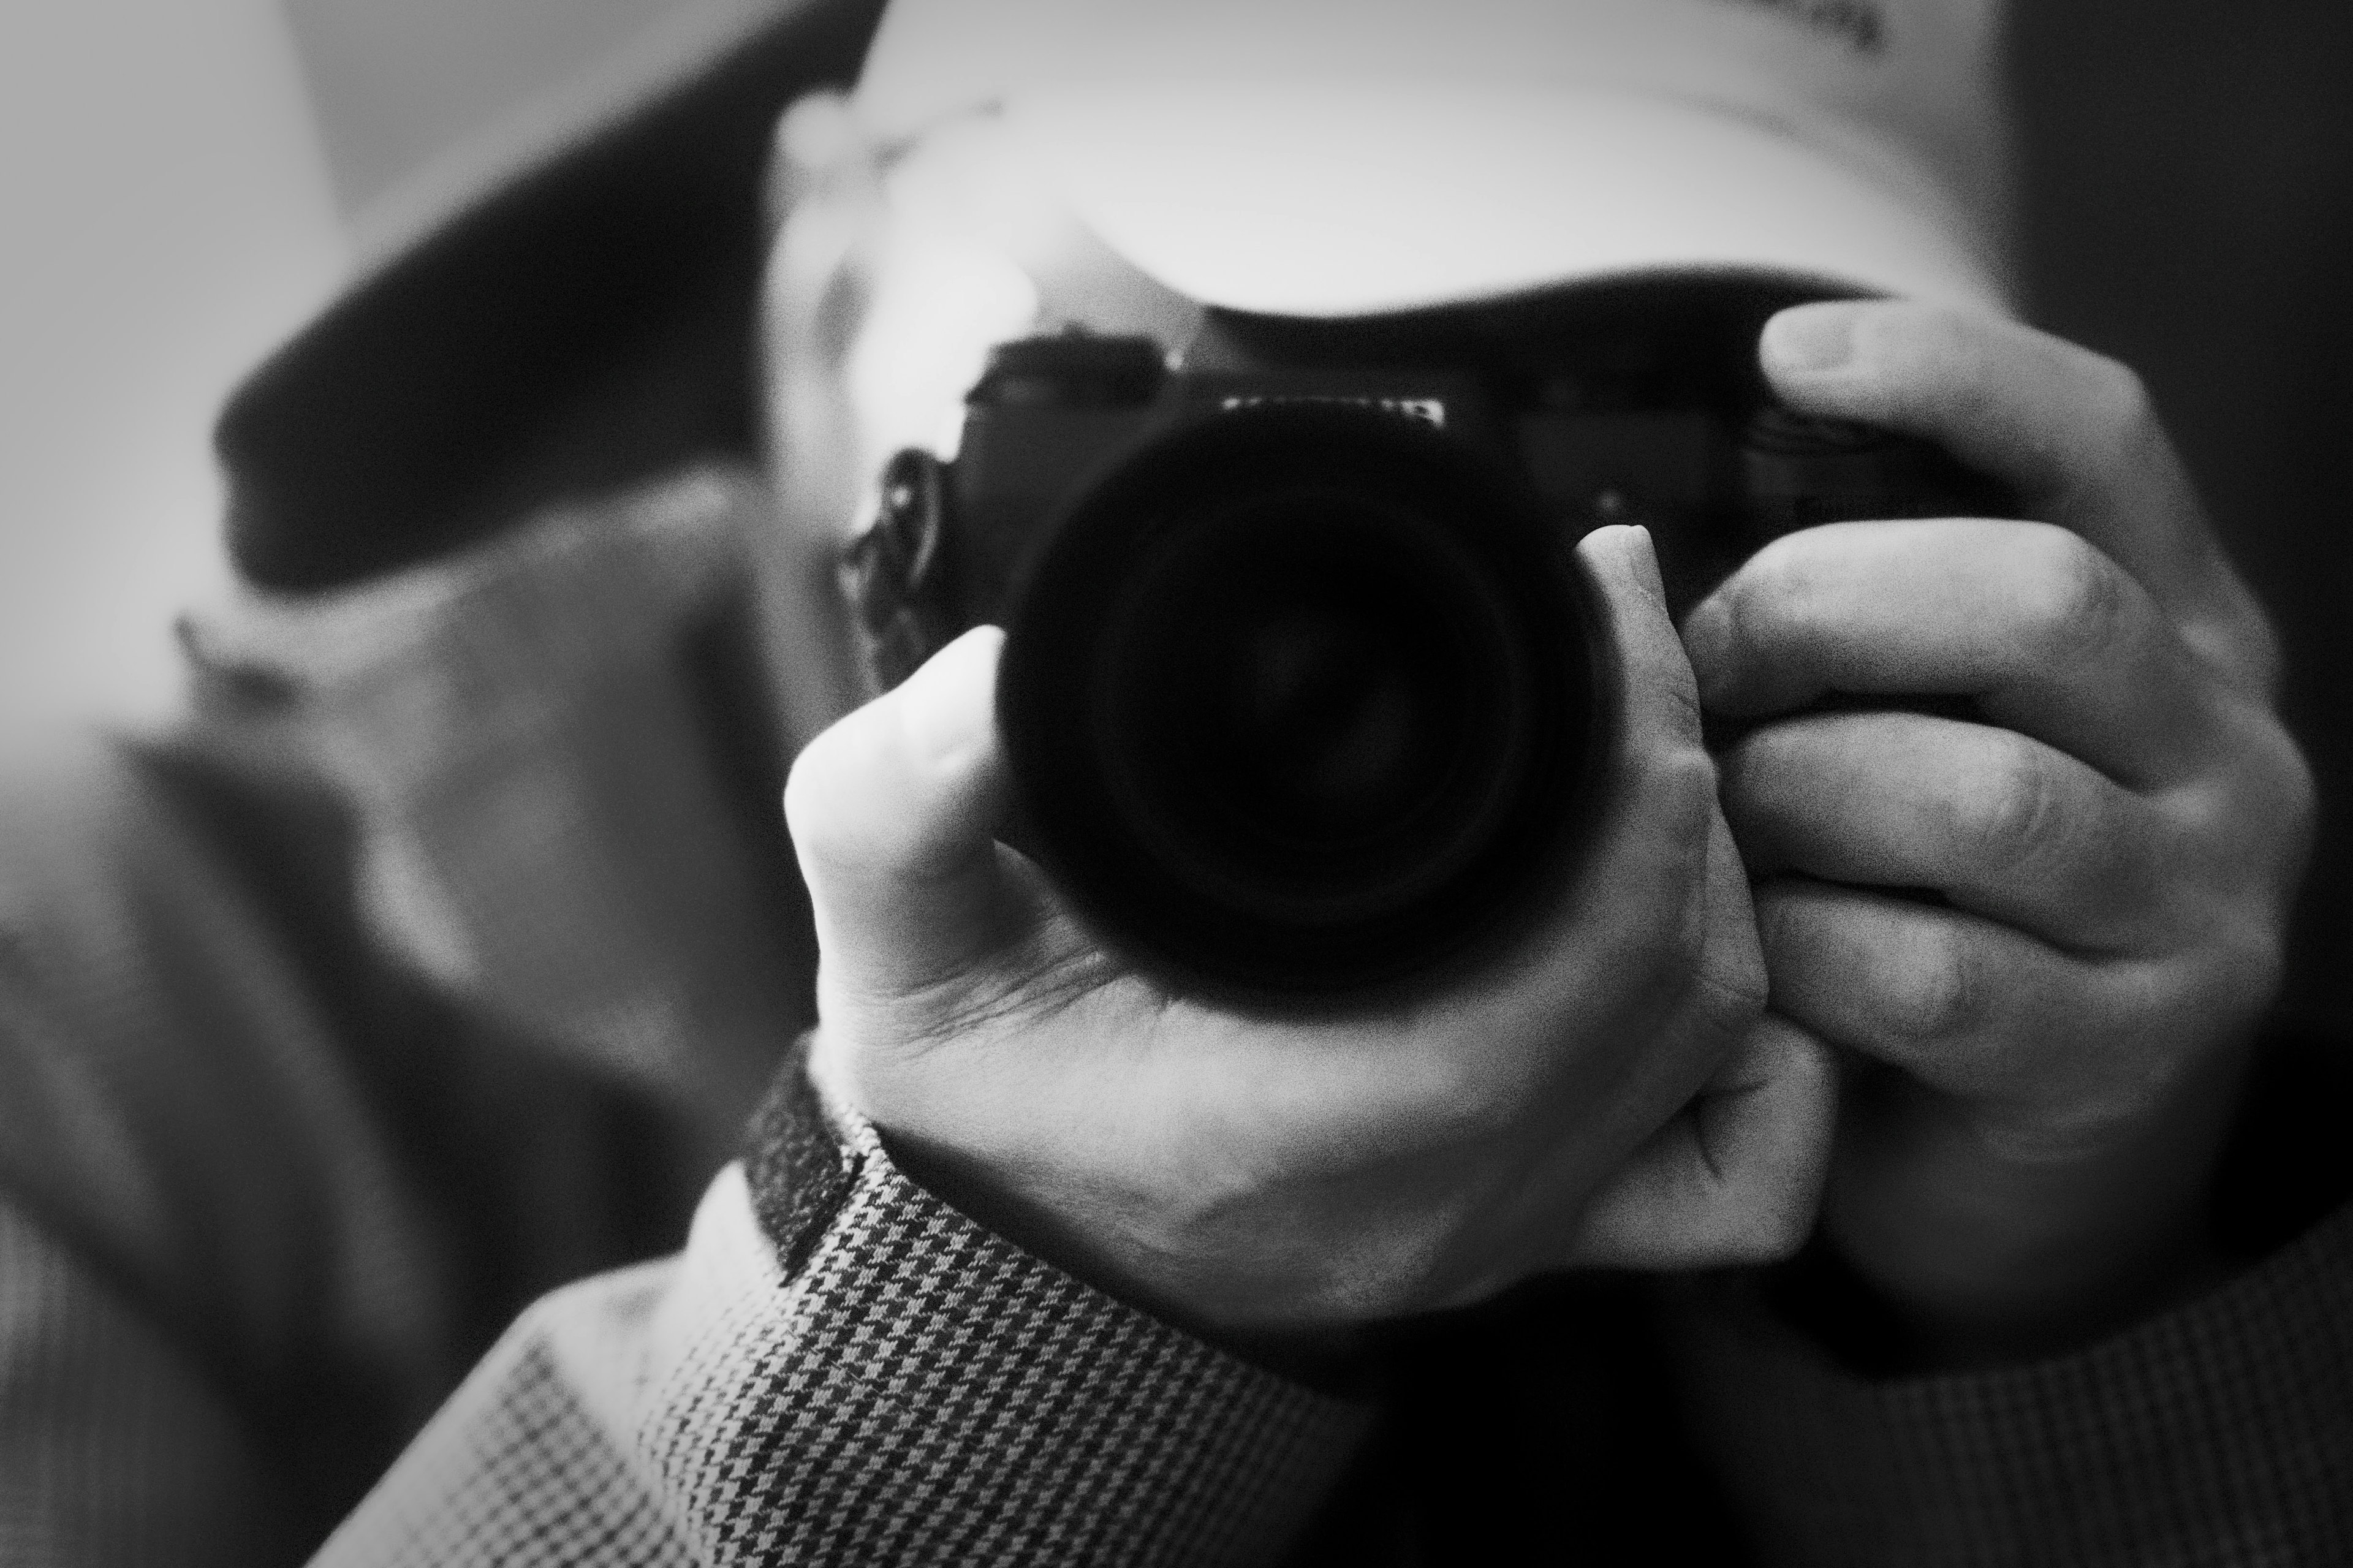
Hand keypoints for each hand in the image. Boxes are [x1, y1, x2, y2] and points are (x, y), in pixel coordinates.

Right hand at [783, 525, 1833, 1343]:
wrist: (1008, 1248)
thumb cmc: (969, 1096)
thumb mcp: (892, 943)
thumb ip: (901, 803)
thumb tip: (991, 678)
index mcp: (1286, 1137)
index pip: (1560, 975)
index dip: (1624, 776)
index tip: (1593, 603)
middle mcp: (1428, 1209)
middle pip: (1669, 979)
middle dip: (1672, 767)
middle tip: (1613, 613)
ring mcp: (1501, 1235)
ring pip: (1714, 1041)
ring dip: (1707, 866)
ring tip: (1639, 719)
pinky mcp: (1537, 1237)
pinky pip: (1733, 1173)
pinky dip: (1756, 1040)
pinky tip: (1689, 923)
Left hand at [1685, 301, 2313, 1362]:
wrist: (2044, 1148)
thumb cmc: (1952, 899)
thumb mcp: (1946, 731)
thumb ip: (1877, 637)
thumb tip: (1655, 557)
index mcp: (2182, 623)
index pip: (2100, 437)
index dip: (1949, 371)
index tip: (1785, 357)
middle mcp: (2225, 743)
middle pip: (2038, 600)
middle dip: (1822, 611)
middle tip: (1707, 669)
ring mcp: (2199, 901)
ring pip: (1979, 796)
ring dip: (1802, 795)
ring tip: (1725, 818)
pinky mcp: (2131, 1049)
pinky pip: (1930, 974)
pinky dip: (1804, 951)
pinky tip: (1754, 949)